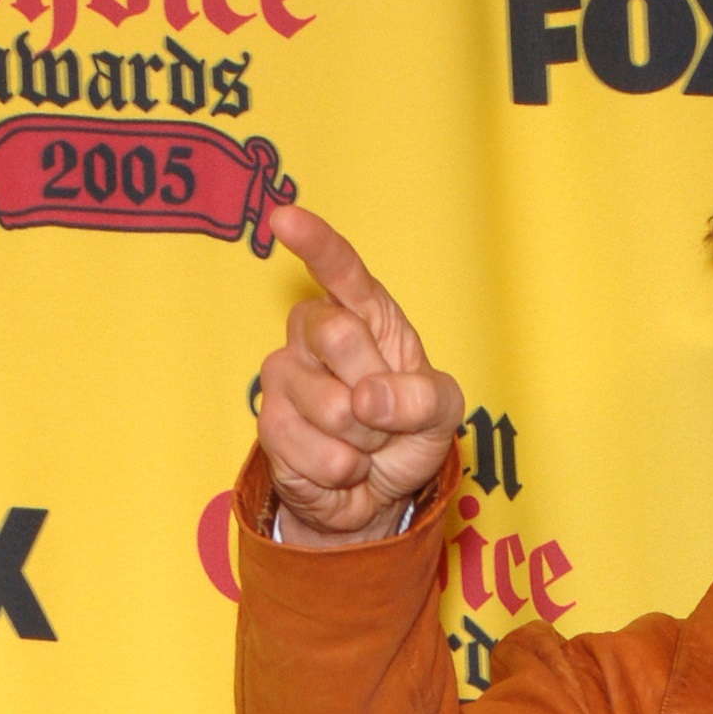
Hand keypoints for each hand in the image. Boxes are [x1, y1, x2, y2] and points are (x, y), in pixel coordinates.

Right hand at [256, 205, 465, 545]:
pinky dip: (344, 468)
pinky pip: (317, 450)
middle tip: (384, 412)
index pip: (341, 270)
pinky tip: (342, 464)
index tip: (285, 220)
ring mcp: (286, 375)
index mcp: (366, 315)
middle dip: (377, 389)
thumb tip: (368, 398)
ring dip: (365, 439)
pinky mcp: (269, 423)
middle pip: (337, 334)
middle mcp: (316, 333)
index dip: (315, 244)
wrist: (379, 493)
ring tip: (364, 440)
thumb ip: (423, 398)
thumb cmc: (409, 433)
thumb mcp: (443, 413)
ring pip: (332, 405)